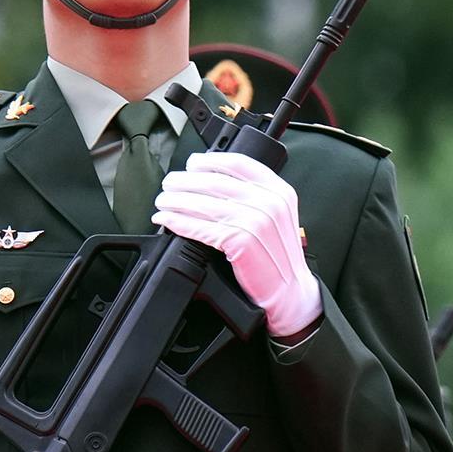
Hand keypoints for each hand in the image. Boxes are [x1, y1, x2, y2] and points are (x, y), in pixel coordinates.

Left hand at [153, 149, 320, 334]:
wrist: (290, 290)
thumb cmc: (277, 254)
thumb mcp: (276, 215)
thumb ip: (253, 195)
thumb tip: (210, 181)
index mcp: (278, 190)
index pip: (239, 163)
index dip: (210, 161)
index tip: (192, 163)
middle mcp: (268, 202)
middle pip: (216, 181)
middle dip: (185, 180)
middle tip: (169, 182)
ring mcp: (256, 221)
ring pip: (204, 203)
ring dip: (176, 200)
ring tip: (162, 200)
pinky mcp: (241, 241)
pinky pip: (201, 227)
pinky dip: (178, 221)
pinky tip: (166, 219)